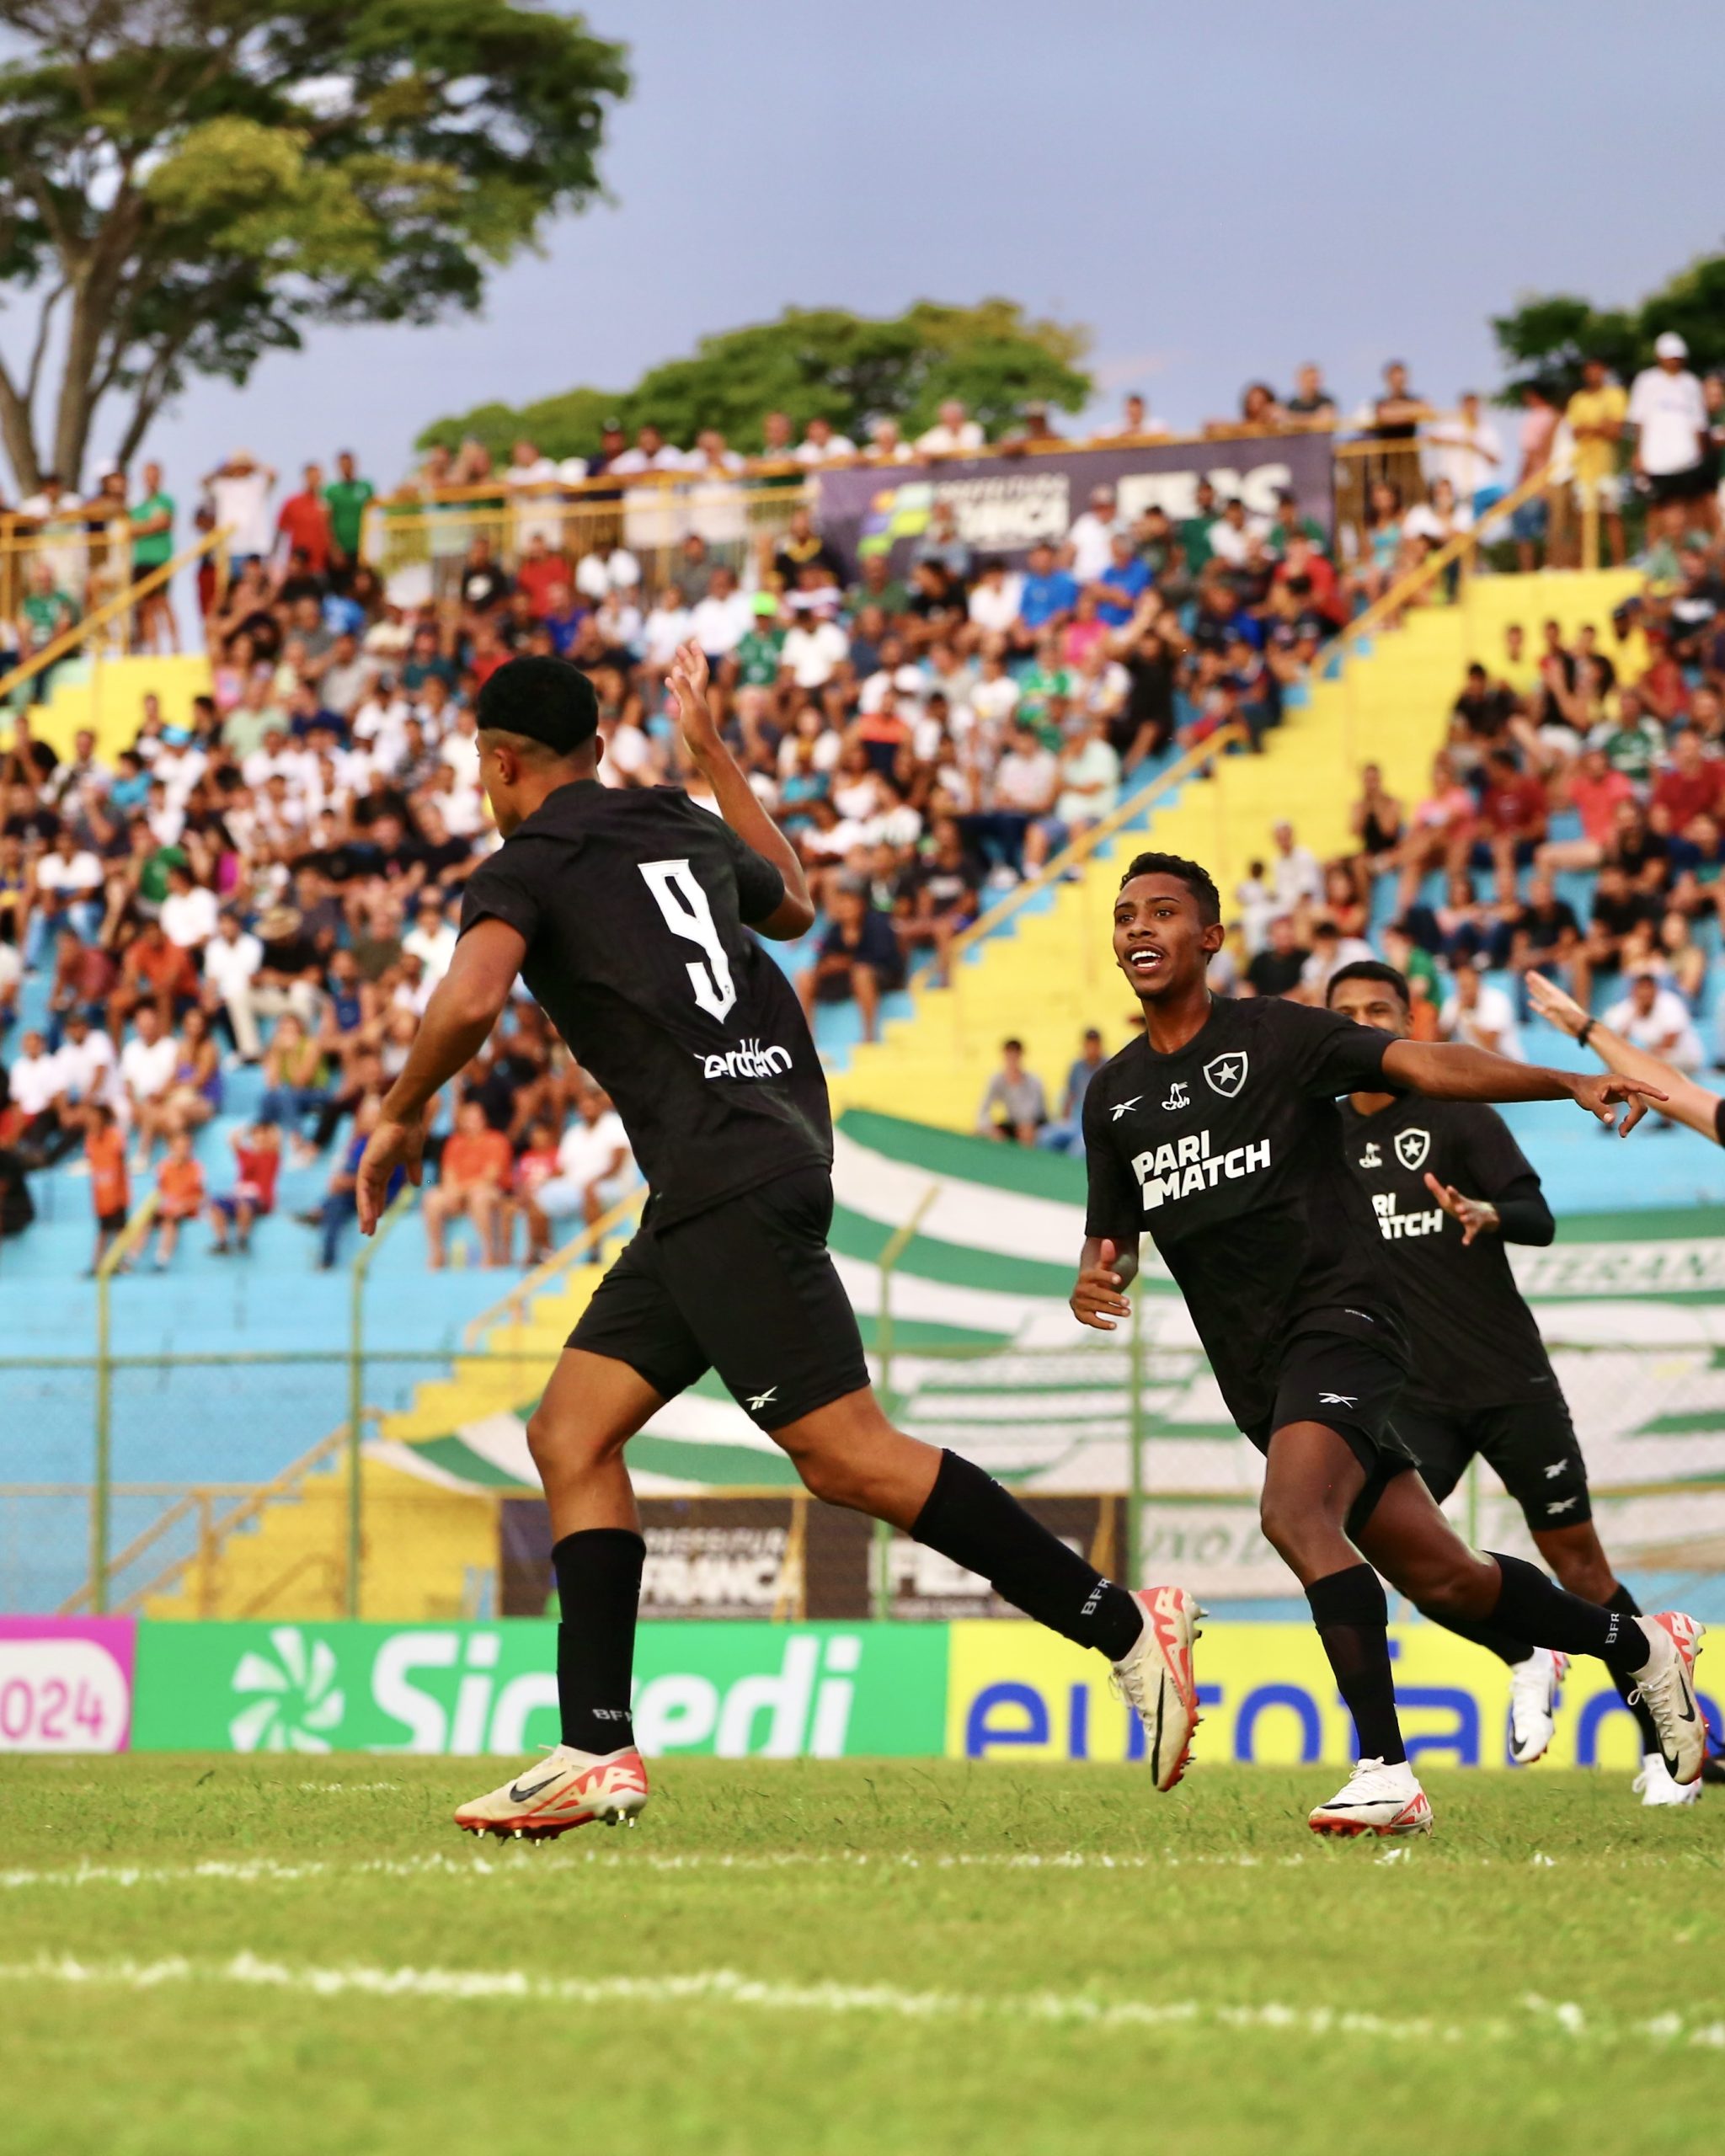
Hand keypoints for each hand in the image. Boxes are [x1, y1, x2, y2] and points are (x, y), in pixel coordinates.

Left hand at [356, 1112, 424, 1233]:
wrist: (403, 1118)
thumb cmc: (409, 1132)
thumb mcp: (413, 1156)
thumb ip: (413, 1170)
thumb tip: (416, 1184)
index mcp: (383, 1167)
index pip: (378, 1191)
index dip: (378, 1204)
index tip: (379, 1218)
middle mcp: (373, 1169)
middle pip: (369, 1196)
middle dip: (370, 1214)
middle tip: (369, 1232)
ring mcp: (368, 1167)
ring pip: (364, 1196)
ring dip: (366, 1213)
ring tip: (367, 1230)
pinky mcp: (366, 1166)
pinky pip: (364, 1189)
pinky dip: (366, 1203)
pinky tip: (369, 1216)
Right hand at [668, 638, 720, 763]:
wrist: (704, 751)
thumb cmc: (699, 731)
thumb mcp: (690, 708)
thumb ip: (683, 689)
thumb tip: (677, 670)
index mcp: (698, 692)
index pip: (700, 669)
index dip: (696, 655)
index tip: (692, 642)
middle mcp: (696, 696)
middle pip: (693, 673)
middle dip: (687, 659)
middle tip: (679, 647)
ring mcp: (691, 705)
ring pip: (686, 683)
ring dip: (681, 671)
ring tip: (674, 662)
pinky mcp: (686, 714)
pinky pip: (679, 696)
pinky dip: (674, 687)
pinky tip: (668, 683)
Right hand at [1071, 1237, 1130, 1331]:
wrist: (1086, 1294)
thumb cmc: (1098, 1280)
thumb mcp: (1103, 1268)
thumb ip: (1107, 1257)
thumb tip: (1108, 1241)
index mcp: (1085, 1276)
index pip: (1095, 1275)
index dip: (1106, 1276)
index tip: (1120, 1279)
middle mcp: (1080, 1290)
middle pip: (1097, 1293)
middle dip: (1112, 1297)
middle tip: (1128, 1301)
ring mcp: (1080, 1303)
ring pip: (1097, 1307)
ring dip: (1113, 1310)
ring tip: (1128, 1312)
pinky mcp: (1081, 1315)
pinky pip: (1091, 1320)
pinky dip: (1102, 1324)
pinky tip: (1114, 1325)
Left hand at [1422, 1172, 1499, 1245]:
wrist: (1485, 1214)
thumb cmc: (1459, 1205)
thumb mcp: (1448, 1197)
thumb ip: (1436, 1188)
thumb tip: (1426, 1175)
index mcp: (1458, 1201)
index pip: (1455, 1196)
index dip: (1452, 1193)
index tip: (1449, 1188)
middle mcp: (1466, 1208)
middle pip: (1465, 1206)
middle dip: (1463, 1206)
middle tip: (1459, 1208)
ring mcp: (1472, 1217)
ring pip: (1470, 1218)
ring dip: (1467, 1218)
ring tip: (1463, 1218)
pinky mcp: (1475, 1228)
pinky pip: (1472, 1233)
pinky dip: (1469, 1238)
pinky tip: (1465, 1243)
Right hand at [1525, 969, 1587, 1038]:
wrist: (1579, 1028)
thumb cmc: (1575, 1017)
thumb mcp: (1566, 1010)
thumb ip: (1556, 1005)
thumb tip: (1547, 1003)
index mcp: (1558, 996)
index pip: (1545, 986)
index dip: (1538, 979)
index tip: (1531, 973)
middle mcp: (1554, 1000)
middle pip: (1542, 989)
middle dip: (1535, 982)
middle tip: (1528, 974)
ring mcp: (1552, 1008)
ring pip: (1541, 997)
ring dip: (1535, 991)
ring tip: (1529, 985)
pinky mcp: (1550, 1016)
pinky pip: (1540, 1008)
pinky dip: (1535, 1005)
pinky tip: (1530, 1002)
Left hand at [1568, 1071, 1664, 1136]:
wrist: (1578, 1087)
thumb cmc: (1582, 1091)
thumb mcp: (1588, 1101)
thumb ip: (1599, 1110)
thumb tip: (1611, 1122)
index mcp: (1619, 1082)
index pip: (1640, 1086)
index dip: (1653, 1092)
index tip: (1666, 1098)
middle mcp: (1625, 1085)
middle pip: (1639, 1104)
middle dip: (1634, 1120)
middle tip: (1622, 1134)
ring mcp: (1626, 1091)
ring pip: (1639, 1108)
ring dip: (1633, 1121)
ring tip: (1621, 1133)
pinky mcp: (1625, 1096)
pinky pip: (1635, 1108)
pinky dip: (1632, 1118)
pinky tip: (1623, 1125)